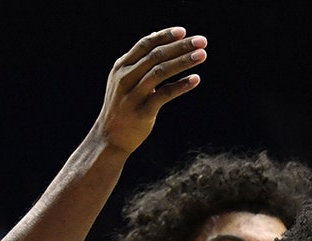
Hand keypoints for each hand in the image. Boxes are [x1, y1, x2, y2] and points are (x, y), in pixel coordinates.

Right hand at [92, 26, 206, 153]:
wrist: (109, 138)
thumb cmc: (122, 105)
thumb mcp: (124, 78)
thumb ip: (139, 58)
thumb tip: (155, 34)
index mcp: (121, 67)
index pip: (145, 45)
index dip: (164, 36)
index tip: (183, 31)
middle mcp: (125, 78)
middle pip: (156, 55)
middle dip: (180, 46)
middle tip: (202, 41)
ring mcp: (133, 95)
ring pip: (160, 72)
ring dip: (183, 61)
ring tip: (202, 55)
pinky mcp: (142, 112)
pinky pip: (164, 95)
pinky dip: (180, 86)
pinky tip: (195, 79)